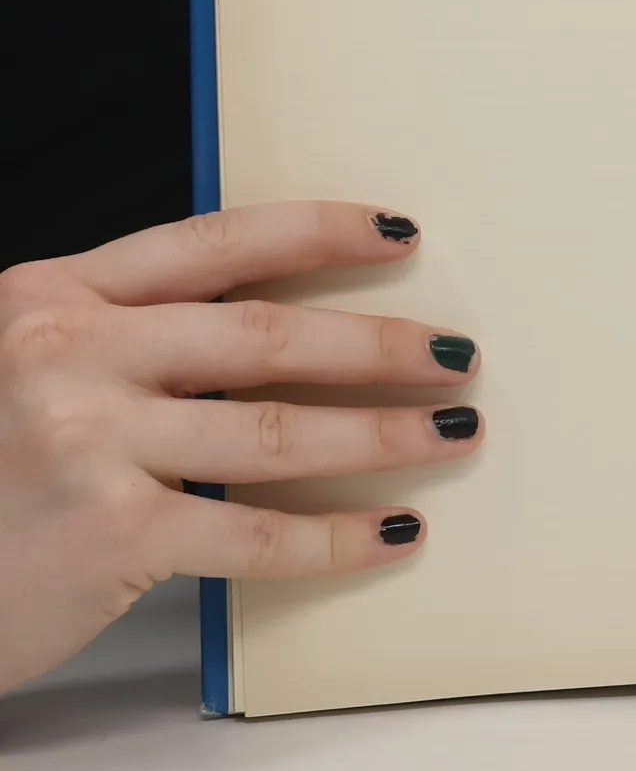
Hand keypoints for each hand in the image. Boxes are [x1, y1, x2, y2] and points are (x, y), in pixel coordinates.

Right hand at [0, 203, 482, 692]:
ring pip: (276, 431)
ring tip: (452, 432)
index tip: (402, 232)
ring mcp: (85, 442)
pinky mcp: (106, 534)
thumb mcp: (25, 368)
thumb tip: (278, 329)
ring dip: (382, 434)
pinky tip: (395, 532)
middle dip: (377, 345)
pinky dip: (337, 538)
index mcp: (53, 295)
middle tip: (457, 352)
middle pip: (264, 335)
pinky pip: (255, 534)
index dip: (319, 232)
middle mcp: (65, 353)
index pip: (215, 244)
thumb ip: (126, 338)